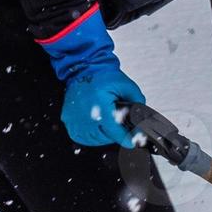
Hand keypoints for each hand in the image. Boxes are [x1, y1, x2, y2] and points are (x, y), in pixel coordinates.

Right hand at [37, 9, 145, 148]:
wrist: (84, 68)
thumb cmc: (102, 76)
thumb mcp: (126, 86)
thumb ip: (138, 101)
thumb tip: (143, 118)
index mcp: (99, 105)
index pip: (114, 130)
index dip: (125, 138)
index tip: (132, 142)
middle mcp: (84, 114)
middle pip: (105, 136)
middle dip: (116, 132)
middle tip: (118, 120)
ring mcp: (74, 120)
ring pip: (95, 139)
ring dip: (104, 134)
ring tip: (108, 120)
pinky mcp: (68, 121)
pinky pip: (83, 137)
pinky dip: (93, 134)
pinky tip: (98, 124)